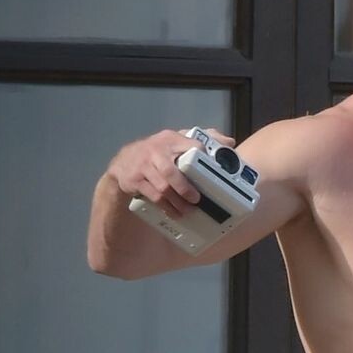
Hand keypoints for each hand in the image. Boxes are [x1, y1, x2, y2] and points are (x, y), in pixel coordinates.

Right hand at [107, 128, 233, 217]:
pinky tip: (175, 212)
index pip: (189, 144)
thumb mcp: (177, 141)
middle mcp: (155, 151)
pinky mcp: (134, 180)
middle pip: (171, 171)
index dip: (201, 155)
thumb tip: (228, 142)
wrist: (123, 162)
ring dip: (177, 202)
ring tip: (189, 210)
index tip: (212, 168)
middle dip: (185, 188)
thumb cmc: (158, 153)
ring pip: (162, 187)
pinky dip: (166, 207)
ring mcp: (143, 166)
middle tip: (197, 199)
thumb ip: (202, 139)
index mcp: (170, 139)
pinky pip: (153, 196)